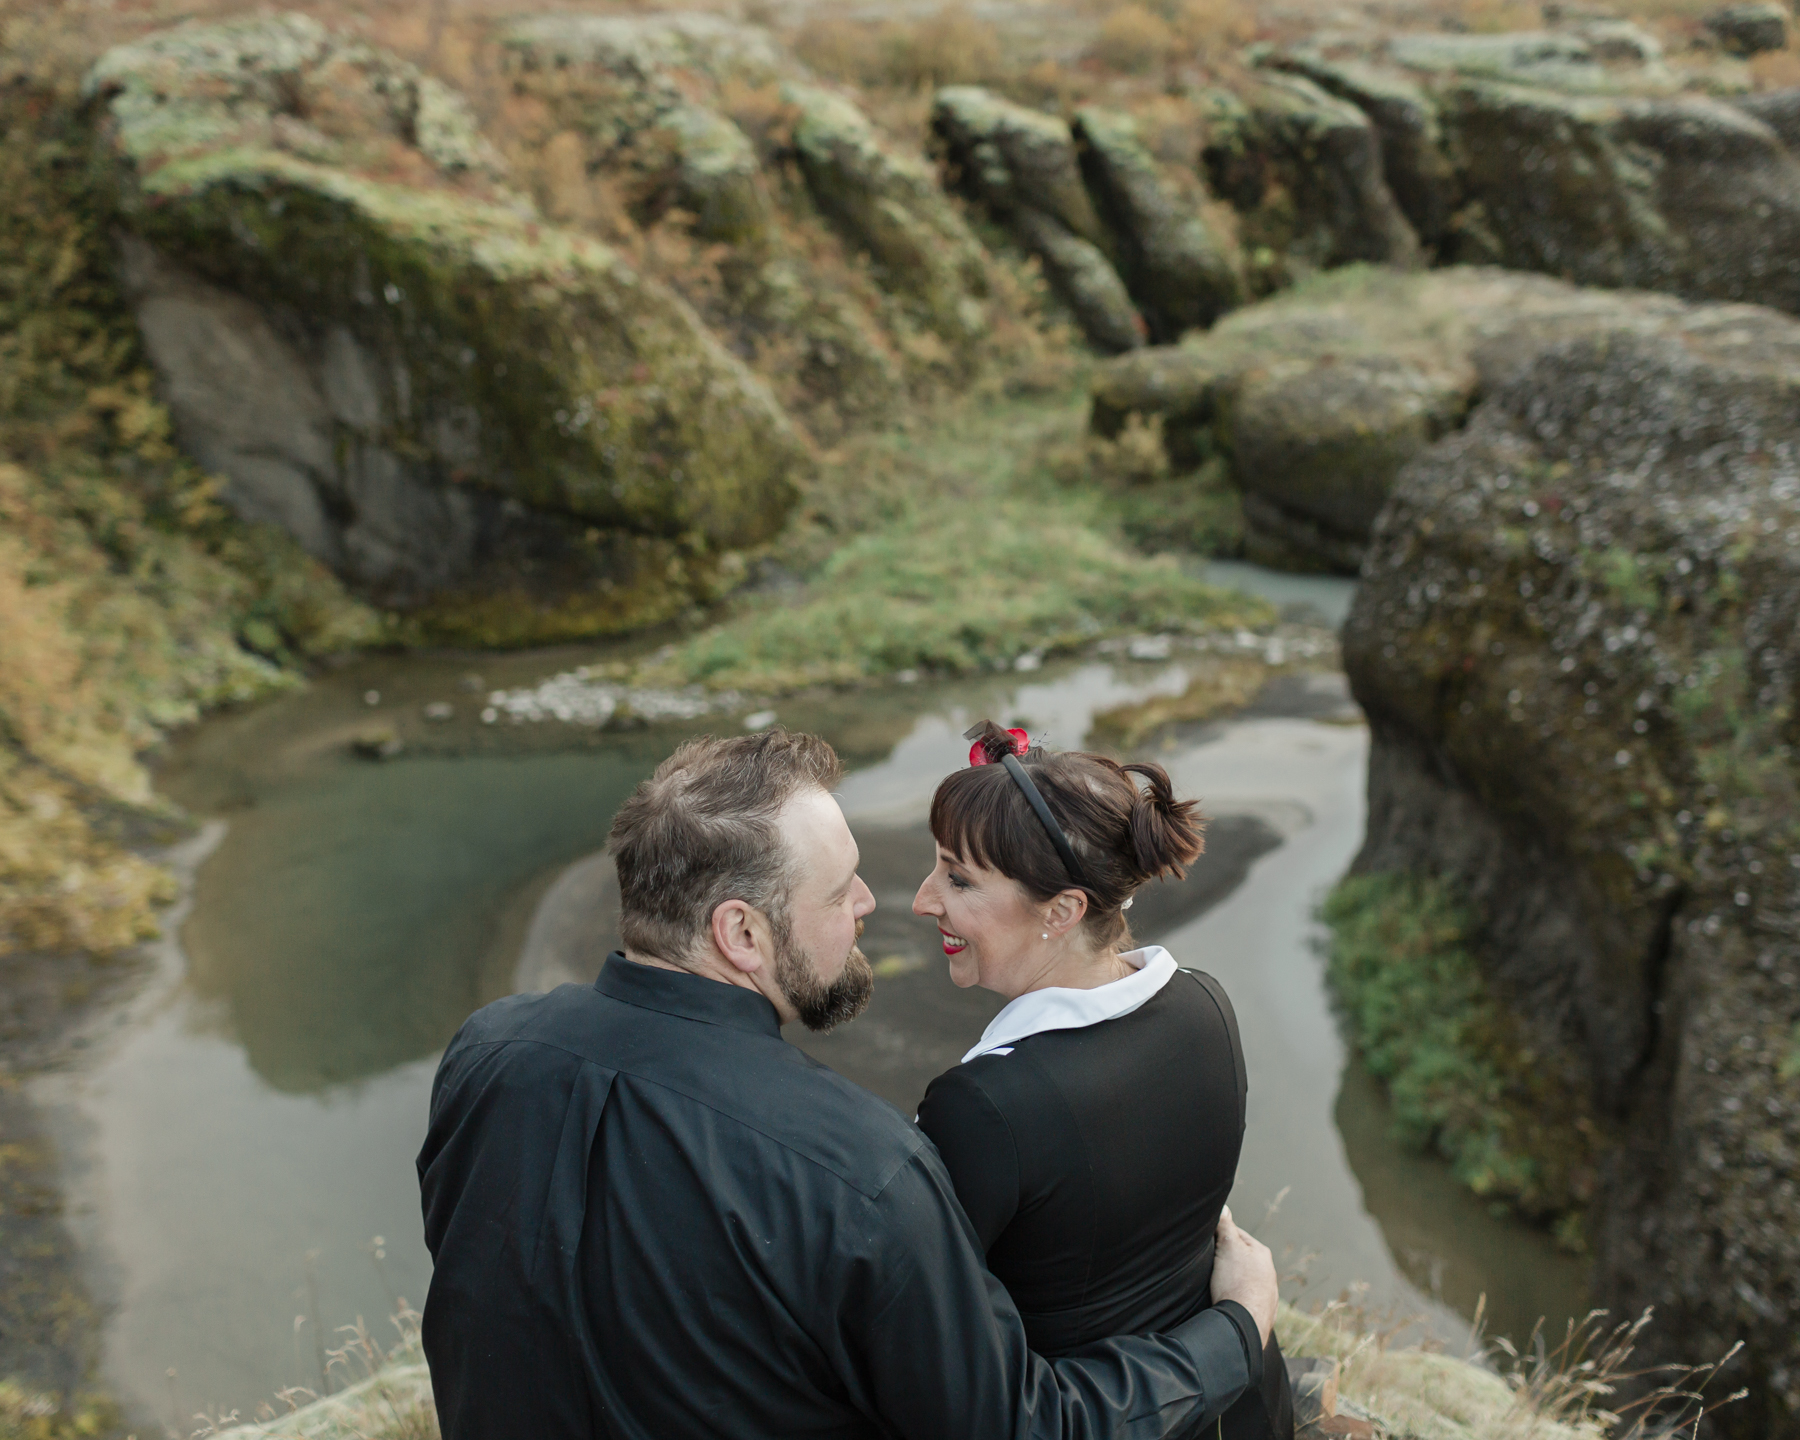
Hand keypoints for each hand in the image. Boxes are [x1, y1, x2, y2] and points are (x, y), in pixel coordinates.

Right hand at [1210, 1206, 1276, 1348]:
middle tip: (1209, 1263)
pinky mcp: (1261, 1313)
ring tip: (1216, 1284)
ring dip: (1231, 1280)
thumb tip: (1224, 1207)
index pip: (1238, 1235)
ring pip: (1244, 1280)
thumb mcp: (1228, 1247)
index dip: (1220, 1235)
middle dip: (1226, 1259)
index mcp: (1262, 1254)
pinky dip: (1235, 1297)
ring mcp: (1267, 1295)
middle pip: (1241, 1258)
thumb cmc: (1236, 1283)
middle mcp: (1269, 1274)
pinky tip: (1226, 1300)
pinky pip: (1245, 1299)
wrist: (1245, 1323)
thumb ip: (1225, 1226)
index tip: (1207, 1241)